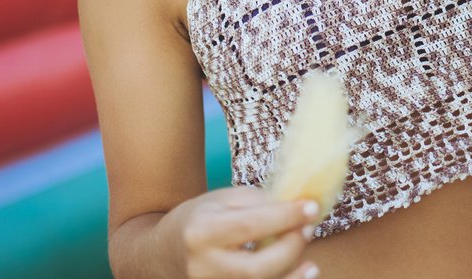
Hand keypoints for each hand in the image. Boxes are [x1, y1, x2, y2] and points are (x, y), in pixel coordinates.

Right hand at [175, 187, 319, 278]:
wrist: (159, 255)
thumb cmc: (195, 221)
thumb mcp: (220, 201)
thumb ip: (256, 203)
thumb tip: (296, 209)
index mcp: (201, 232)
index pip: (250, 226)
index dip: (286, 217)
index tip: (312, 207)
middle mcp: (203, 266)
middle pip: (257, 267)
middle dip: (291, 248)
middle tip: (309, 230)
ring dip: (292, 275)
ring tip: (310, 262)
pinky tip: (299, 274)